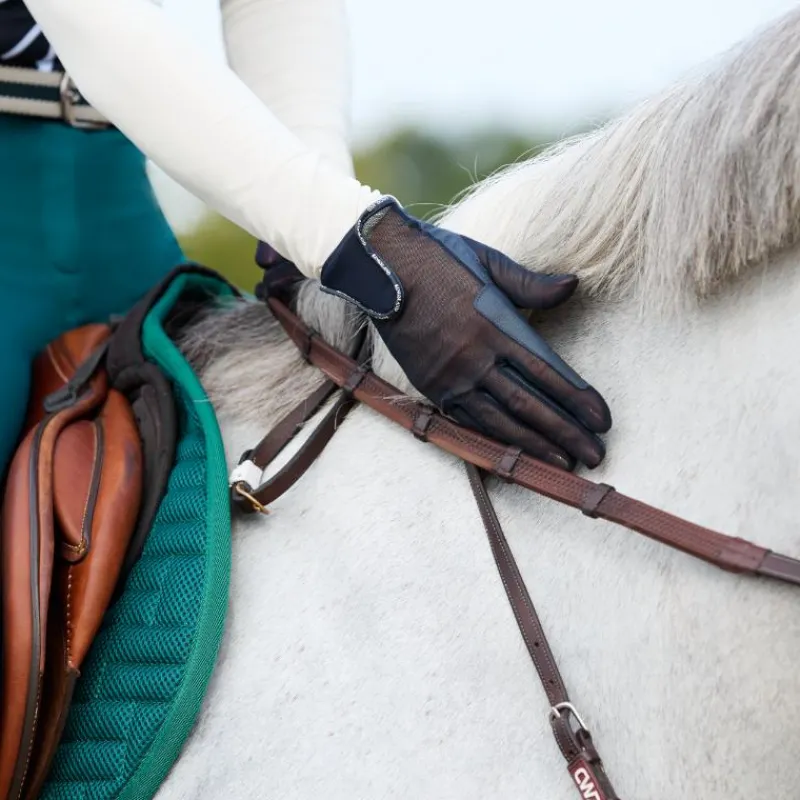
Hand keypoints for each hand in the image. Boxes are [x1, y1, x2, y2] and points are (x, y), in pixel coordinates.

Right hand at [319, 197, 610, 469]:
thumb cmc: (440, 258)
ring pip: (499, 419)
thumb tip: (573, 285)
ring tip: (563, 463)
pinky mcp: (431, 385)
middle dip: (565, 431)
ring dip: (534, 444)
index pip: (547, 371)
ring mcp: (450, 375)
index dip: (577, 399)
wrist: (381, 268)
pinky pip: (467, 420)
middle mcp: (474, 356)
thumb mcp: (488, 261)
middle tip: (595, 455)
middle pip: (529, 403)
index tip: (602, 420)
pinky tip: (514, 452)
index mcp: (495, 324)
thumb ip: (531, 284)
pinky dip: (493, 438)